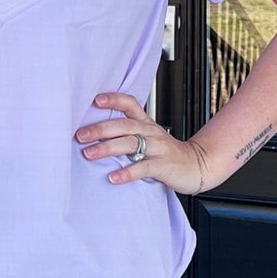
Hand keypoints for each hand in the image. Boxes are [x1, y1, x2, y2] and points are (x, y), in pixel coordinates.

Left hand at [74, 90, 209, 193]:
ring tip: (89, 154)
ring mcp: (157, 148)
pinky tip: (113, 177)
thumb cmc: (166, 153)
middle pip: (124, 125)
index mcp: (145, 123)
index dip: (113, 99)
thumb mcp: (148, 136)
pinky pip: (143, 168)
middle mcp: (150, 132)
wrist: (196, 165)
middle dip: (100, 129)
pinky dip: (127, 173)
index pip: (130, 104)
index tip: (95, 100)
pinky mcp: (163, 166)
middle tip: (80, 135)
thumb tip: (94, 133)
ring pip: (130, 144)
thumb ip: (127, 132)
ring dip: (107, 148)